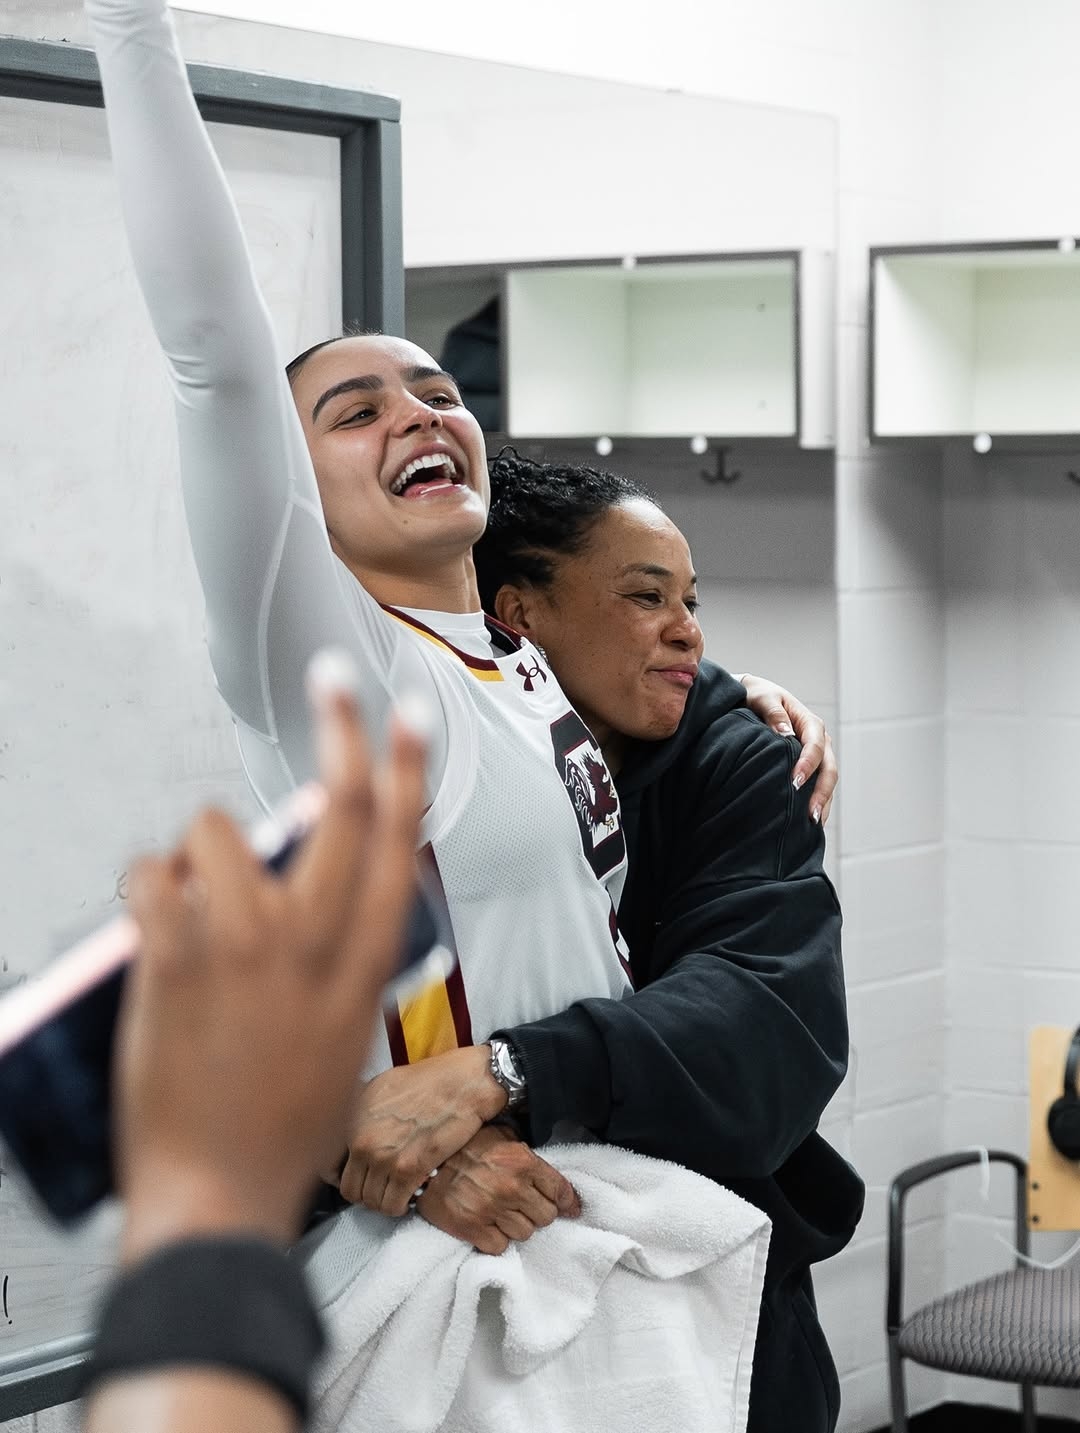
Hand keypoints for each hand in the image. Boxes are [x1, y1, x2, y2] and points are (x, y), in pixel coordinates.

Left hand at [115, 660, 427, 1262]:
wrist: (217, 1195)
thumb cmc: (282, 1130)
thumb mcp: (344, 1038)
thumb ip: (336, 963)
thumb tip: (310, 898)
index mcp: (362, 965)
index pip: (398, 843)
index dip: (408, 768)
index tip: (408, 716)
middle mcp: (311, 942)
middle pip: (337, 808)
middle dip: (341, 728)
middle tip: (332, 680)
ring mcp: (242, 946)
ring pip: (217, 829)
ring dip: (198, 844)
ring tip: (188, 891)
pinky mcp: (172, 959)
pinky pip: (151, 875)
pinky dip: (144, 882)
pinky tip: (147, 915)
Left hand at [333, 1045, 506, 1215]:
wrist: (461, 1083)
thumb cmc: (427, 1080)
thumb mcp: (380, 1086)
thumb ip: (360, 1113)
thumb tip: (352, 1133)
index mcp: (351, 1119)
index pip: (328, 1166)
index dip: (340, 1178)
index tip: (355, 1178)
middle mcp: (361, 1140)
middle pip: (350, 1190)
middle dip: (366, 1192)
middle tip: (382, 1186)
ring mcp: (383, 1157)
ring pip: (371, 1201)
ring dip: (384, 1201)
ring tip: (397, 1191)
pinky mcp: (408, 1170)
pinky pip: (393, 1205)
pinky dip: (400, 1206)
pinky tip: (409, 1196)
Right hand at [417, 1125, 579, 1254]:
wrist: (423, 1163)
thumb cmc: (462, 1146)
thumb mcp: (499, 1135)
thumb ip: (523, 1151)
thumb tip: (546, 1172)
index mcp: (522, 1161)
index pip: (560, 1189)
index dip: (567, 1201)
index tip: (570, 1208)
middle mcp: (512, 1187)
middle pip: (546, 1216)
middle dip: (538, 1211)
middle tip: (525, 1205)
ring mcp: (492, 1210)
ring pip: (526, 1233)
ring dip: (517, 1225)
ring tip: (503, 1214)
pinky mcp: (473, 1229)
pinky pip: (500, 1246)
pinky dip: (497, 1239)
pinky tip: (488, 1225)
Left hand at [738, 672, 836, 823]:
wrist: (753, 697)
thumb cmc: (757, 696)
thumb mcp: (763, 697)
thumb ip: (774, 713)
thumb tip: (786, 734)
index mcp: (809, 722)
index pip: (816, 746)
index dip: (809, 764)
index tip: (796, 782)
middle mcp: (818, 740)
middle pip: (829, 769)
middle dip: (822, 792)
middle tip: (809, 815)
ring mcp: (816, 756)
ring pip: (827, 781)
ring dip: (822, 803)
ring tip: (812, 825)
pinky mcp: (808, 767)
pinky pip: (817, 786)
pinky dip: (815, 803)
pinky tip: (807, 823)